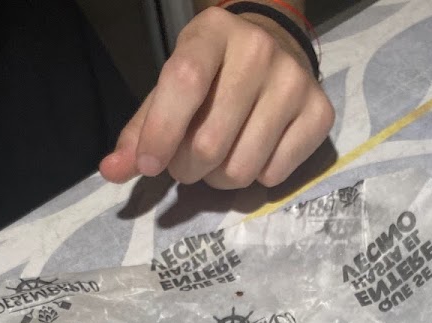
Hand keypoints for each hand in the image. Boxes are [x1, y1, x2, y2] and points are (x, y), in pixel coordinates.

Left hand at [99, 6, 333, 189]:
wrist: (274, 49)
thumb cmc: (212, 75)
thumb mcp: (171, 88)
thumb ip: (141, 130)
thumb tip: (111, 170)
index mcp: (213, 32)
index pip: (185, 83)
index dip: (162, 132)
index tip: (148, 166)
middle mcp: (259, 50)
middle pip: (211, 142)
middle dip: (189, 169)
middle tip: (187, 164)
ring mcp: (294, 81)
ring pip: (242, 168)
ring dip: (220, 180)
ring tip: (218, 162)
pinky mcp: (320, 113)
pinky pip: (274, 175)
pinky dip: (257, 177)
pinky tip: (254, 152)